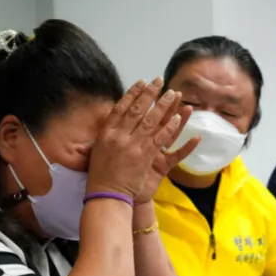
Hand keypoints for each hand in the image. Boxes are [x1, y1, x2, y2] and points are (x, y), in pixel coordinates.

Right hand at [86, 77, 195, 200]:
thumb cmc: (101, 174)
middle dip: (150, 93)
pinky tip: (178, 118)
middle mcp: (119, 137)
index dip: (133, 93)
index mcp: (107, 133)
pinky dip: (170, 128)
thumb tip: (113, 120)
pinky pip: (160, 139)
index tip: (142, 81)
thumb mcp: (98, 150)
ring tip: (174, 93)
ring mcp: (133, 147)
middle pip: (137, 110)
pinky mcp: (146, 158)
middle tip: (160, 80)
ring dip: (163, 106)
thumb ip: (107, 135)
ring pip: (151, 121)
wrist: (106, 195)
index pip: (121, 107)